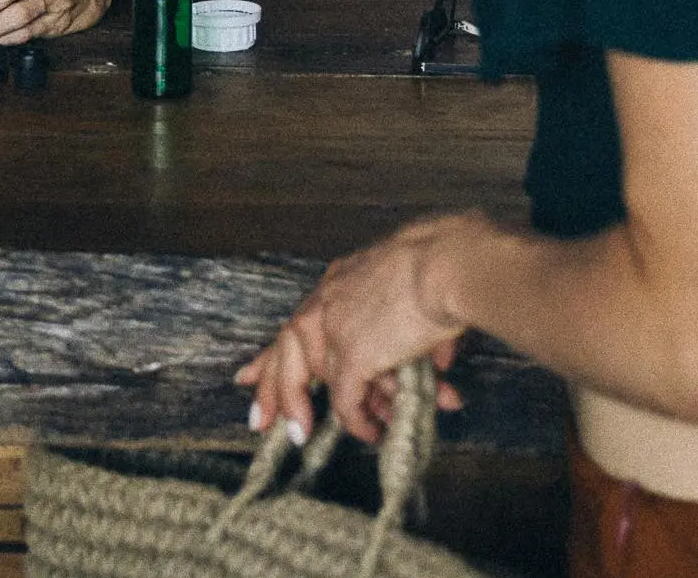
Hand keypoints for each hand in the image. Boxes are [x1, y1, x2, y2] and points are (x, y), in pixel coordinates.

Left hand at [237, 214, 474, 444]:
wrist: (451, 264)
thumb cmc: (448, 269)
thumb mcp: (416, 293)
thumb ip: (412, 328)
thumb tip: (433, 362)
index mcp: (341, 282)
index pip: (298, 320)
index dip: (273, 353)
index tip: (246, 375)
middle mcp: (330, 301)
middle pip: (287, 349)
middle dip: (275, 390)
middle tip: (260, 422)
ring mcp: (337, 328)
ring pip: (322, 379)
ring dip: (342, 411)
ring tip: (339, 433)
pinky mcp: (353, 355)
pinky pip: (347, 400)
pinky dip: (358, 421)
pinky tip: (371, 433)